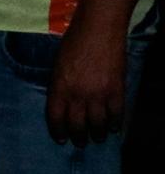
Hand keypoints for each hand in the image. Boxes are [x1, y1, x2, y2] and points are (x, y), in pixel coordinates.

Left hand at [48, 18, 128, 144]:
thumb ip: (60, 86)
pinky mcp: (117, 90)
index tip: (61, 140)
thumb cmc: (73, 43)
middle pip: (77, 125)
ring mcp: (98, 94)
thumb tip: (64, 103)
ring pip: (98, 124)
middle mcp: (77, 95)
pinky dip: (116, 123)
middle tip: (80, 143)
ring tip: (98, 137)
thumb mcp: (58, 66)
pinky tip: (115, 128)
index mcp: (59, 88)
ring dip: (98, 133)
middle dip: (78, 137)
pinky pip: (116, 114)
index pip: (56, 118)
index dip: (58, 131)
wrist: (98, 30)